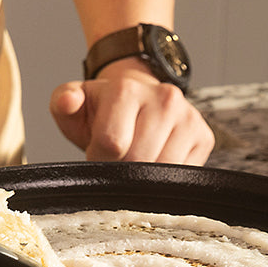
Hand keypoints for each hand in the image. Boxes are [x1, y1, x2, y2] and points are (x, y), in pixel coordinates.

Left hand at [49, 60, 213, 164]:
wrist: (137, 101)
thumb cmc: (103, 110)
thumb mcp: (75, 104)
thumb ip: (63, 102)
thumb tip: (69, 101)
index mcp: (127, 88)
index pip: (112, 143)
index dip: (98, 160)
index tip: (96, 157)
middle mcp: (164, 98)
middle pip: (138, 160)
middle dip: (121, 171)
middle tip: (115, 163)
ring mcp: (188, 116)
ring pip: (163, 171)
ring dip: (144, 178)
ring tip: (134, 161)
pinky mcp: (204, 135)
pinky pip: (183, 174)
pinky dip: (166, 178)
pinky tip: (155, 163)